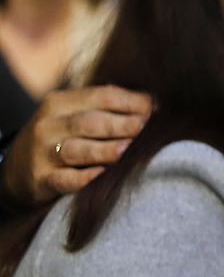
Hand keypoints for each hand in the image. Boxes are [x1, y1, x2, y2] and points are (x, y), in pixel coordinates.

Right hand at [2, 85, 150, 206]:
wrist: (15, 171)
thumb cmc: (60, 138)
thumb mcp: (73, 115)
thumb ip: (105, 107)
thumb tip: (153, 103)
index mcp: (60, 103)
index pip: (101, 96)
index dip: (131, 101)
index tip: (155, 108)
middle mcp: (48, 126)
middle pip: (90, 122)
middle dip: (122, 124)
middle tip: (146, 128)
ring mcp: (42, 153)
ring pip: (78, 150)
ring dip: (105, 150)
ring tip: (128, 149)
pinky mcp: (41, 180)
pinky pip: (65, 179)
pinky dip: (85, 178)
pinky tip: (102, 174)